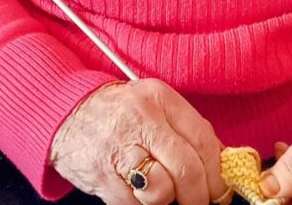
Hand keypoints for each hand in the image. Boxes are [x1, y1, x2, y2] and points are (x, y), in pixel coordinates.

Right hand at [51, 78, 229, 204]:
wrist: (68, 113)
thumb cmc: (120, 113)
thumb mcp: (156, 107)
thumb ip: (187, 131)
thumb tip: (223, 164)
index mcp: (160, 97)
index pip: (202, 140)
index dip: (217, 174)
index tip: (220, 189)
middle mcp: (141, 119)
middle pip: (187, 170)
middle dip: (198, 196)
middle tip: (197, 201)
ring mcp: (120, 148)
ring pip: (161, 193)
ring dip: (166, 201)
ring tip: (160, 190)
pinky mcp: (103, 177)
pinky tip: (136, 189)